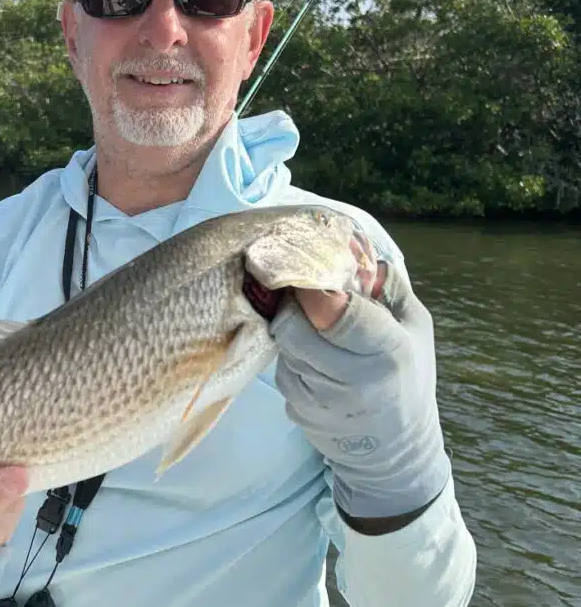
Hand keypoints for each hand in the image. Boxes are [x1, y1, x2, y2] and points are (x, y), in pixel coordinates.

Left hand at [268, 234, 450, 526]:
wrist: (395, 453)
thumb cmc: (409, 378)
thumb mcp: (416, 329)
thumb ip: (388, 288)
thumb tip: (354, 246)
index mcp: (387, 351)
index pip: (336, 312)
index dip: (312, 288)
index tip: (307, 271)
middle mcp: (351, 379)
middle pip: (293, 326)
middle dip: (294, 305)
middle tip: (306, 297)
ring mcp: (320, 401)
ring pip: (284, 346)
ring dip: (294, 332)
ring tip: (319, 333)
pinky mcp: (297, 413)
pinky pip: (283, 370)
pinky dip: (294, 359)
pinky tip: (316, 362)